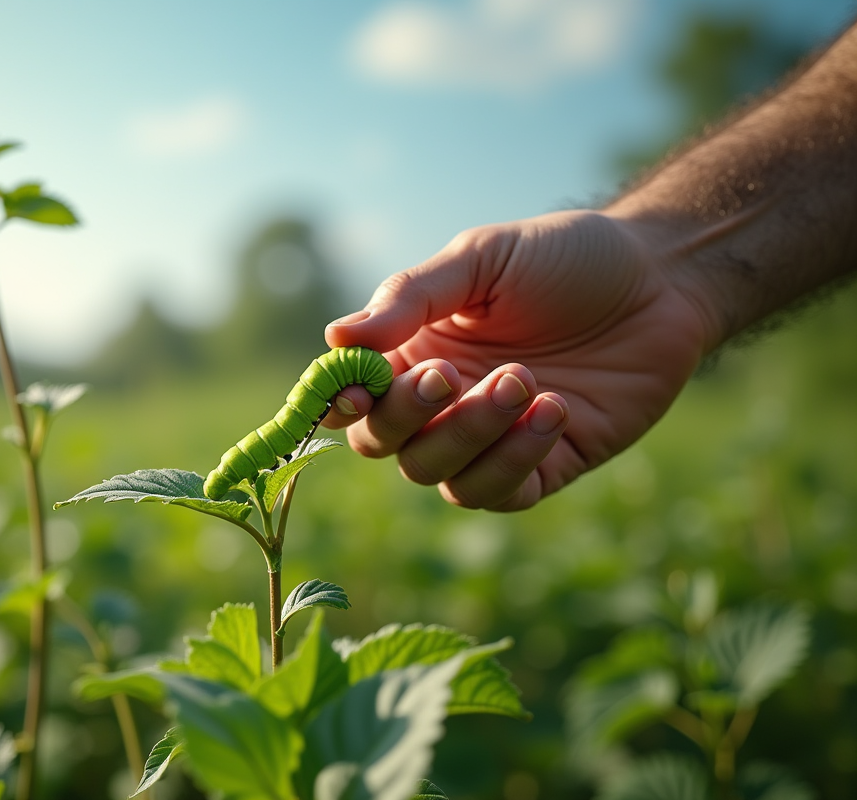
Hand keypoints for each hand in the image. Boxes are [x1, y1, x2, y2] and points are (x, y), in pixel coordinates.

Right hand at [322, 209, 710, 510]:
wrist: (662, 278)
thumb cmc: (564, 258)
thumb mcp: (481, 259)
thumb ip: (409, 297)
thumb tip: (335, 339)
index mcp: (413, 353)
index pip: (352, 398)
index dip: (342, 403)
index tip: (362, 387)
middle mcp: (442, 404)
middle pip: (386, 445)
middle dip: (410, 417)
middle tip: (451, 373)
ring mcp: (491, 439)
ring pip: (440, 475)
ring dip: (472, 434)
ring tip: (525, 380)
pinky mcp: (547, 465)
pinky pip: (507, 492)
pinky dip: (518, 459)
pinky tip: (555, 408)